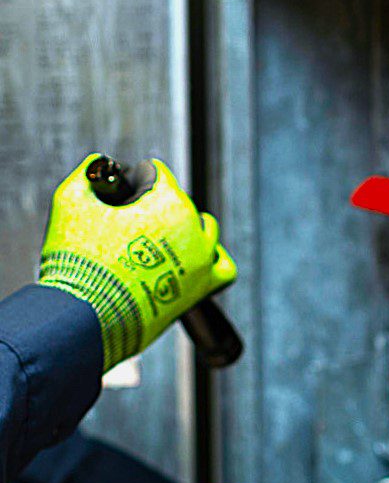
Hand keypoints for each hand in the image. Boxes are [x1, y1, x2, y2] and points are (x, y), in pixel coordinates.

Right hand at [39, 154, 235, 370]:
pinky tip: (192, 260)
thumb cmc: (76, 260)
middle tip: (125, 223)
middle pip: (179, 201)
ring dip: (186, 228)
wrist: (84, 318)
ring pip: (205, 229)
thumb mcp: (70, 200)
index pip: (156, 173)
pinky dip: (212, 260)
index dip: (133, 179)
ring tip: (156, 239)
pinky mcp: (203, 288)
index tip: (117, 193)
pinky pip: (224, 268)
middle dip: (154, 206)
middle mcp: (192, 227)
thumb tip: (96, 165)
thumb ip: (87, 173)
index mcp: (167, 201)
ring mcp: (201, 259)